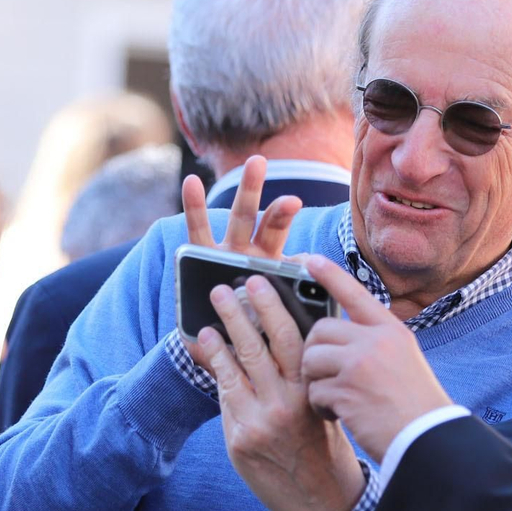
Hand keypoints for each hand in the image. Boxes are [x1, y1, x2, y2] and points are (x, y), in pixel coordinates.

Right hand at [181, 155, 301, 368]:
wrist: (223, 348)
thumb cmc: (255, 336)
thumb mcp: (275, 327)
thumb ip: (292, 315)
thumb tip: (319, 307)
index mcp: (273, 267)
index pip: (283, 242)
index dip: (288, 225)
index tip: (295, 206)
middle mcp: (252, 253)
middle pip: (264, 220)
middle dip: (268, 195)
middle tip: (270, 167)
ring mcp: (227, 251)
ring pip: (238, 218)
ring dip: (246, 190)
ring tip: (253, 163)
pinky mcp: (201, 257)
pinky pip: (197, 229)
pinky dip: (194, 205)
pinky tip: (192, 180)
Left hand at [198, 273, 366, 510]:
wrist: (324, 502)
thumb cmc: (328, 447)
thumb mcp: (329, 405)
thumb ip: (309, 373)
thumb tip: (284, 331)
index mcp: (316, 390)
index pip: (293, 337)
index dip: (275, 306)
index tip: (261, 282)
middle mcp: (289, 403)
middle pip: (260, 346)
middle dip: (241, 313)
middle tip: (225, 288)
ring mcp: (262, 423)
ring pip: (236, 369)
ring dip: (220, 337)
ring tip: (210, 315)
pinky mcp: (241, 441)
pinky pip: (225, 396)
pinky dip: (215, 368)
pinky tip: (207, 348)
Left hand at [301, 255, 453, 461]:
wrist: (428, 439)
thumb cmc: (414, 407)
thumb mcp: (402, 361)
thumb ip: (373, 344)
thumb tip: (333, 337)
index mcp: (391, 331)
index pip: (355, 293)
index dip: (330, 275)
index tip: (308, 259)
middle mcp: (376, 341)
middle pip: (320, 330)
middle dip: (314, 353)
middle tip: (325, 376)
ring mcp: (360, 364)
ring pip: (311, 359)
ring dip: (315, 381)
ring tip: (335, 398)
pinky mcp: (346, 390)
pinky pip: (314, 391)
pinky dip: (321, 407)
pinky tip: (340, 415)